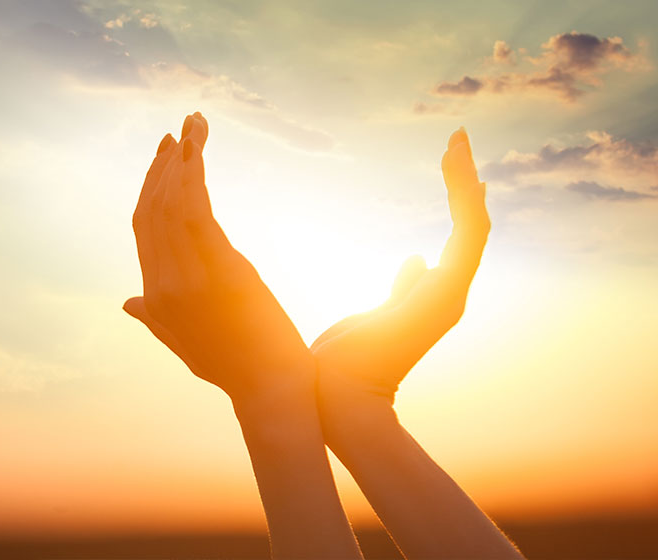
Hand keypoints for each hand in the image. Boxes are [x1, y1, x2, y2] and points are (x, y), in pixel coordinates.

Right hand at [124, 113, 313, 402]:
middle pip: (152, 211)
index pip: (143, 229)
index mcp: (154, 298)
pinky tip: (198, 153)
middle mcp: (162, 285)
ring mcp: (188, 279)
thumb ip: (153, 318)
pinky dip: (194, 177)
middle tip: (177, 132)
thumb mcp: (184, 342)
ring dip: (180, 161)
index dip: (149, 188)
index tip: (163, 157)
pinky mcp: (221, 272)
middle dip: (162, 167)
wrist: (270, 391)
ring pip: (172, 205)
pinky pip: (197, 212)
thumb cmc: (234, 367)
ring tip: (192, 126)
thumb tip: (126, 302)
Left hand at [311, 128, 489, 402]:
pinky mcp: (444, 295)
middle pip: (469, 226)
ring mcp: (450, 295)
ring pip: (472, 226)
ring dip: (464, 182)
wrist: (339, 399)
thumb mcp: (375, 315)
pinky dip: (464, 202)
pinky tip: (460, 169)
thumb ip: (403, 288)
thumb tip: (417, 259)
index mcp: (433, 295)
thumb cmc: (347, 362)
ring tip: (457, 142)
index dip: (458, 200)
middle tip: (457, 140)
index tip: (454, 167)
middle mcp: (449, 293)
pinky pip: (466, 237)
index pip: (458, 238)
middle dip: (463, 182)